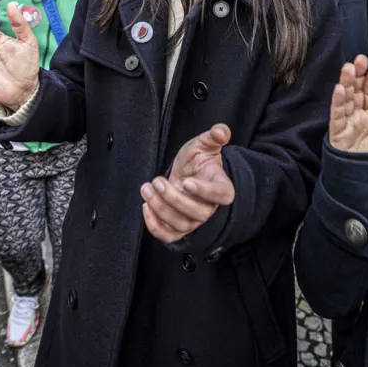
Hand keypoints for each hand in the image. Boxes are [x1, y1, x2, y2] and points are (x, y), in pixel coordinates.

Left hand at [141, 125, 234, 244]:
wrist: (187, 175)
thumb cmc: (197, 162)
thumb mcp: (204, 145)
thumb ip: (214, 136)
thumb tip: (221, 131)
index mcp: (220, 186)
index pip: (220, 195)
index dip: (205, 192)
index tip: (187, 182)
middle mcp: (209, 207)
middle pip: (197, 213)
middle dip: (173, 198)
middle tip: (158, 181)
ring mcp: (194, 220)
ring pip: (181, 225)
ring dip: (160, 209)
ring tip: (147, 189)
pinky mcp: (178, 228)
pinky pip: (168, 235)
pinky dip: (154, 225)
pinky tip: (146, 206)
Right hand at [329, 56, 367, 153]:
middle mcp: (357, 119)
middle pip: (356, 93)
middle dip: (358, 76)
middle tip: (361, 59)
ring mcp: (347, 126)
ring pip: (345, 100)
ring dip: (346, 84)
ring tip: (349, 68)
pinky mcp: (338, 136)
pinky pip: (336, 117)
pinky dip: (337, 103)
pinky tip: (339, 89)